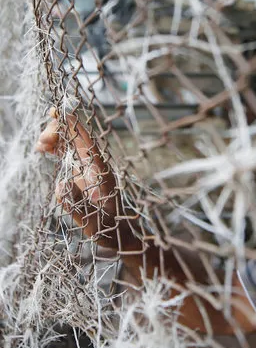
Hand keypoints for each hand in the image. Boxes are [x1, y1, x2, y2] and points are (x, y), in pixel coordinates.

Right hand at [37, 107, 132, 249]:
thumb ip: (75, 205)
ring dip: (56, 139)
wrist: (122, 235)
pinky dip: (57, 148)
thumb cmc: (110, 230)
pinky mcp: (83, 174)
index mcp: (102, 174)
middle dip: (60, 132)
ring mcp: (90, 169)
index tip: (59, 113)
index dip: (74, 127)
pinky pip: (69, 154)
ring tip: (40, 145)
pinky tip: (45, 149)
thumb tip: (60, 184)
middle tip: (42, 142)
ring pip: (72, 144)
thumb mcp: (93, 223)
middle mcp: (97, 167)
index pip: (87, 144)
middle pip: (78, 139)